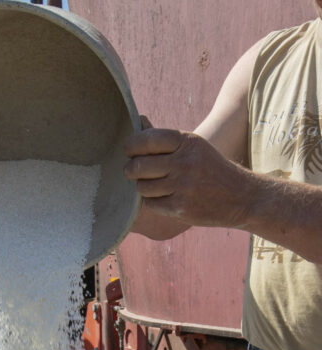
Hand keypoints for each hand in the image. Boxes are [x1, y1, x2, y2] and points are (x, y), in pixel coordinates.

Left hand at [124, 127, 255, 228]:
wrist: (242, 197)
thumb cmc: (210, 169)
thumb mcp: (194, 147)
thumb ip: (166, 139)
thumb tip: (139, 120)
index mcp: (188, 142)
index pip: (148, 140)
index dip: (131, 146)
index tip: (129, 150)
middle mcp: (185, 162)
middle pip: (138, 166)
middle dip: (130, 169)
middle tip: (133, 170)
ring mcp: (182, 186)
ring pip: (141, 186)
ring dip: (142, 186)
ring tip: (153, 184)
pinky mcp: (180, 207)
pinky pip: (150, 203)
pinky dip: (152, 201)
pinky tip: (165, 197)